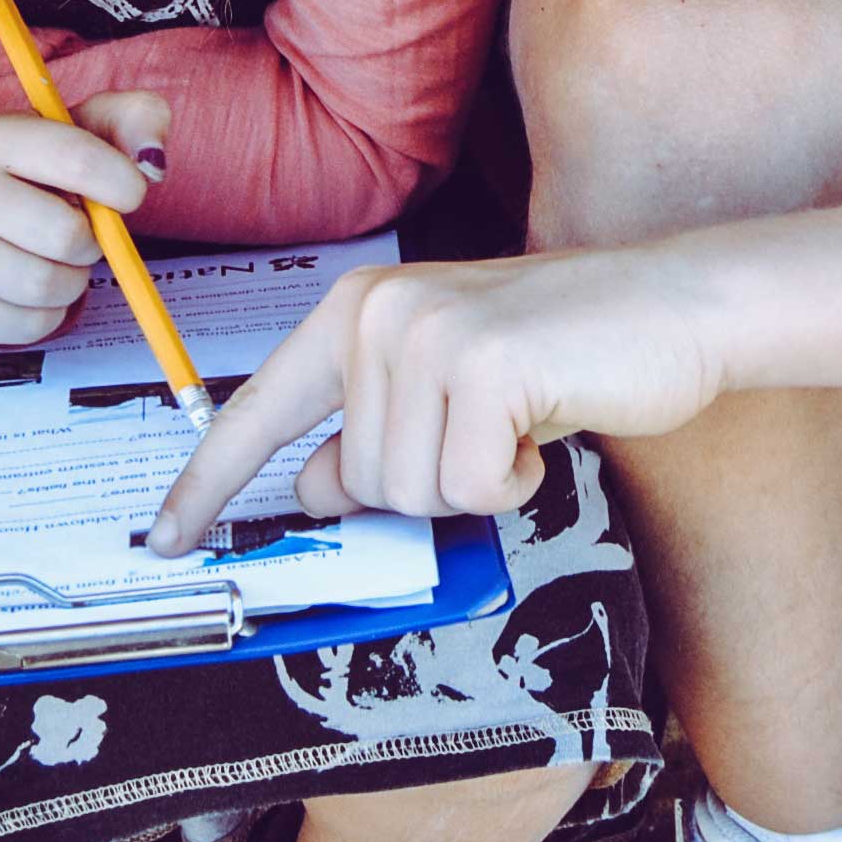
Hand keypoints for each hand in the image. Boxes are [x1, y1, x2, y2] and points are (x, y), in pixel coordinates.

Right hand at [0, 94, 174, 345]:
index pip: (76, 158)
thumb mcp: (92, 128)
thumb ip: (138, 120)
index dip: (122, 183)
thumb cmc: (46, 171)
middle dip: (92, 242)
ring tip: (58, 261)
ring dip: (72, 280)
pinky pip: (27, 325)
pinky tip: (36, 290)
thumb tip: (151, 165)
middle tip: (83, 234)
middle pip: (64, 235)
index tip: (131, 193)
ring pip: (43, 285)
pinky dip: (50, 313)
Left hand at [144, 248, 725, 553]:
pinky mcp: (483, 366)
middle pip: (355, 483)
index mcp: (356, 311)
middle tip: (491, 433)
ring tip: (520, 420)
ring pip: (408, 494)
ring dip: (476, 483)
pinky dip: (517, 481)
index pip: (259, 409)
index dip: (208, 483)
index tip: (165, 538)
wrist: (676, 304)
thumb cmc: (567, 351)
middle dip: (430, 486)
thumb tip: (308, 489)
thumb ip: (373, 432)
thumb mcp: (450, 391)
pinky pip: (472, 489)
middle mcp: (376, 312)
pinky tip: (546, 423)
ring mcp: (426, 334)